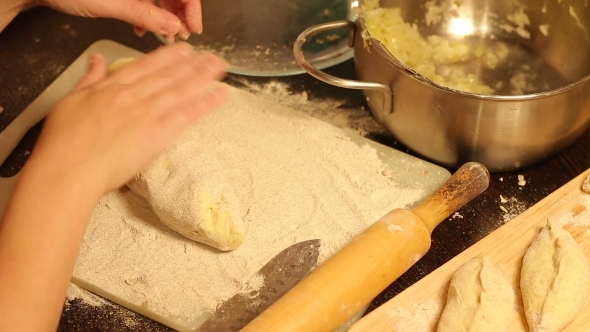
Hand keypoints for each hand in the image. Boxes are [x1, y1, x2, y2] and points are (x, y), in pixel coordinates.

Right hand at [24, 42, 226, 197]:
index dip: (167, 57)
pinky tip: (219, 95)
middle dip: (191, 64)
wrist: (69, 171)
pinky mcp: (157, 135)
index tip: (183, 51)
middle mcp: (132, 96)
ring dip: (202, 77)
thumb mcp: (70, 101)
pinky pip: (186, 116)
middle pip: (168, 76)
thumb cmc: (64, 143)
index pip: (146, 66)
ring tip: (219, 69)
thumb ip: (89, 79)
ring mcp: (146, 114)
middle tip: (209, 57)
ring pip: (180, 90)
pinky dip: (204, 104)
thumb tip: (97, 61)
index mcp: (112, 88)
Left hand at [34, 0, 201, 39]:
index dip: (191, 8)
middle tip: (180, 34)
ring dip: (167, 16)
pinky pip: (149, 1)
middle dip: (180, 14)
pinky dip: (150, 15)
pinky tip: (143, 27)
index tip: (192, 26)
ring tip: (164, 33)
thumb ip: (144, 15)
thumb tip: (171, 25)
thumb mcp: (110, 3)